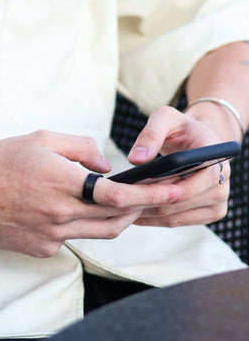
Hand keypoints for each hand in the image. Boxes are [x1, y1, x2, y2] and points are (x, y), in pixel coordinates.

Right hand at [0, 130, 181, 256]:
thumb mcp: (41, 139)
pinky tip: (70, 211)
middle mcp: (60, 214)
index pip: (118, 196)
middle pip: (116, 221)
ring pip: (99, 234)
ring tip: (121, 205)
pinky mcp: (41, 249)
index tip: (171, 191)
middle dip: (139, 210)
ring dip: (116, 221)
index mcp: (63, 183)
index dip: (149, 196)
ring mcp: (51, 236)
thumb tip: (105, 165)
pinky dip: (82, 226)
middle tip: (149, 197)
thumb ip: (80, 148)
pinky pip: (73, 239)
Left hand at [127, 106, 230, 226]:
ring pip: (175, 216)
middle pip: (179, 203)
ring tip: (120, 207)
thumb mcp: (165, 118)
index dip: (160, 190)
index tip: (131, 189)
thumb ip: (151, 133)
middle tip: (117, 201)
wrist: (198, 140)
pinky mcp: (211, 212)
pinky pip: (177, 221)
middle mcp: (223, 182)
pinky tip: (133, 213)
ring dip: (147, 213)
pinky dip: (153, 219)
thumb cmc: (182, 128)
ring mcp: (219, 201)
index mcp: (216, 159)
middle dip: (147, 201)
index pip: (189, 185)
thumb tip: (136, 159)